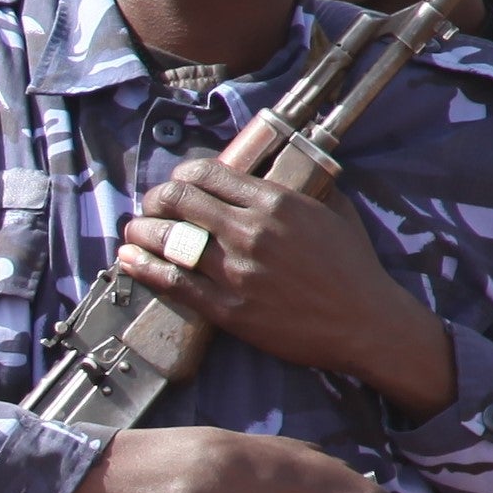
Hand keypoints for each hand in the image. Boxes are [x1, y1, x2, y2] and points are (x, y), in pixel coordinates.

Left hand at [116, 158, 459, 414]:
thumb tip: (290, 170)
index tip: (177, 183)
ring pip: (170, 241)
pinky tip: (128, 260)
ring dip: (142, 232)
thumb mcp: (335, 212)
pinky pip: (173, 283)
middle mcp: (250, 231)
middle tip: (150, 206)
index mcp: (275, 202)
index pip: (208, 174)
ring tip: (133, 231)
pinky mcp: (227, 308)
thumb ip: (306, 188)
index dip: (182, 175)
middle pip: (180, 201)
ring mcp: (235, 271)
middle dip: (156, 199)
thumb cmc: (354, 267)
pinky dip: (144, 269)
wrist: (363, 322)